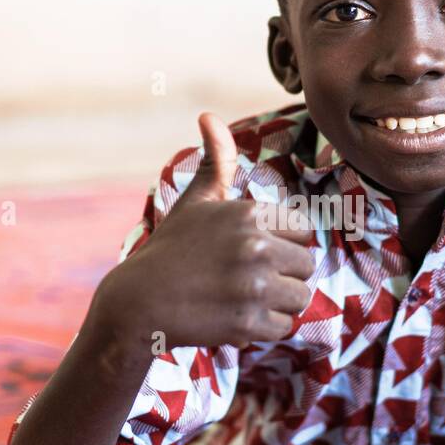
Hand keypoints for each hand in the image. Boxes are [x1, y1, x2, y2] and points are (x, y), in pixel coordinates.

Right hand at [94, 112, 316, 351]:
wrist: (137, 302)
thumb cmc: (170, 250)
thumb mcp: (194, 201)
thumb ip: (216, 161)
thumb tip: (208, 115)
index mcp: (249, 214)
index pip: (302, 231)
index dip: (281, 244)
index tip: (252, 254)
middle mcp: (256, 247)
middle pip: (306, 266)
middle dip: (283, 276)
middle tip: (247, 281)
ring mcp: (253, 287)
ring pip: (299, 298)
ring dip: (277, 304)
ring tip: (243, 299)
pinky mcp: (248, 323)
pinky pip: (282, 327)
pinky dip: (263, 330)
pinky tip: (234, 319)